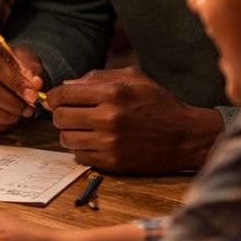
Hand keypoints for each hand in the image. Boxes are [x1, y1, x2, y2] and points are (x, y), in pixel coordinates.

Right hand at [0, 38, 45, 132]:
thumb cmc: (9, 64)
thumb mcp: (24, 59)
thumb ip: (32, 70)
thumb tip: (36, 84)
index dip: (16, 84)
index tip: (32, 96)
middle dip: (12, 103)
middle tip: (28, 110)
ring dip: (4, 116)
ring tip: (18, 116)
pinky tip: (5, 122)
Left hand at [46, 67, 221, 172]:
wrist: (186, 136)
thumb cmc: (159, 104)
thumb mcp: (134, 79)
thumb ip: (98, 77)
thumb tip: (66, 84)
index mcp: (113, 93)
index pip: (63, 94)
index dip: (53, 97)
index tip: (56, 100)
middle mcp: (109, 117)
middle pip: (60, 117)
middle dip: (60, 115)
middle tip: (69, 115)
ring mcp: (110, 142)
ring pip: (66, 138)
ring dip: (69, 133)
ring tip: (82, 129)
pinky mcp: (113, 162)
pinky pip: (79, 156)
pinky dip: (81, 149)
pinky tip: (94, 142)